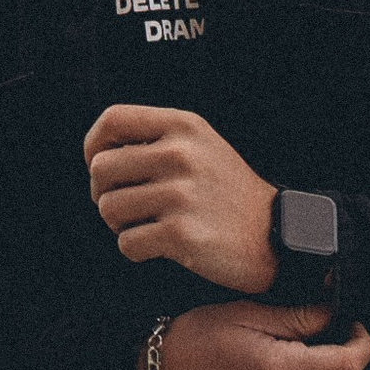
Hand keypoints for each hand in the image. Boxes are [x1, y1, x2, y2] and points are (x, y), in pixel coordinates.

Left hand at [85, 103, 276, 289]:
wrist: (275, 234)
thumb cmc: (229, 192)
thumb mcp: (200, 144)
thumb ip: (156, 139)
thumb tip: (99, 154)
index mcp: (182, 126)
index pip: (113, 119)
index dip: (93, 144)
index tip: (97, 165)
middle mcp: (179, 154)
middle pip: (101, 169)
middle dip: (103, 193)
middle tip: (124, 206)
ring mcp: (180, 194)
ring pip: (109, 208)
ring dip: (119, 225)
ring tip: (144, 225)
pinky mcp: (181, 234)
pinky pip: (127, 243)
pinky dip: (135, 250)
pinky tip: (157, 246)